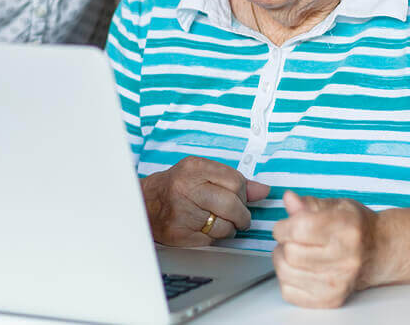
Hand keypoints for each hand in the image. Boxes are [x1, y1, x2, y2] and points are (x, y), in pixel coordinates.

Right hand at [141, 156, 269, 245]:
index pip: (236, 182)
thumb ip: (233, 180)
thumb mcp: (202, 172)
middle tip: (239, 217)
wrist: (146, 202)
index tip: (241, 198)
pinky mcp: (180, 234)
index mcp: (194, 168)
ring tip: (219, 221)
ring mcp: (182, 212)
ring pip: (225, 227)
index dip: (244, 194)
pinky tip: (205, 229)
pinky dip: (214, 238)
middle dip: (242, 215)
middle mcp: (187, 188)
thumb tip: (263, 190)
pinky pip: (211, 241)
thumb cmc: (178, 185)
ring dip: (229, 229)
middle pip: (232, 205)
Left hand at [272, 191, 375, 307]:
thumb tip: (289, 199)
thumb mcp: (335, 205)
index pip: (300, 229)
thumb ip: (308, 203)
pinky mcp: (330, 300)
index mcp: (345, 230)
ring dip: (282, 260)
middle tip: (290, 238)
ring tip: (294, 251)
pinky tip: (298, 268)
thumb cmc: (355, 226)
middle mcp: (344, 259)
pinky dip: (287, 279)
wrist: (378, 251)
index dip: (283, 226)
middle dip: (283, 242)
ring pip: (287, 273)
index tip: (284, 225)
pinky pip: (290, 292)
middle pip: (291, 253)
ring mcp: (338, 283)